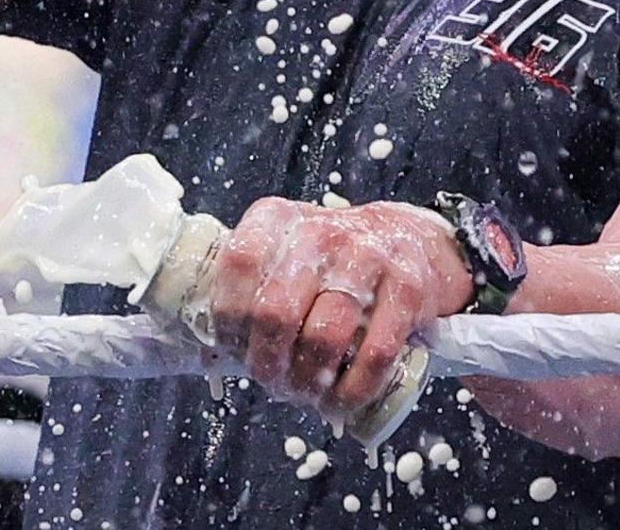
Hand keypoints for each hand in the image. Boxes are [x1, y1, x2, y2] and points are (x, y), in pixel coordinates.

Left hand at [207, 198, 472, 423]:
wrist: (412, 240)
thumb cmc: (333, 261)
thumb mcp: (288, 253)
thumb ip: (251, 289)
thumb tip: (207, 353)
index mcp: (279, 219)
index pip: (238, 265)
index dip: (228, 319)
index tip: (235, 350)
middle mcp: (321, 231)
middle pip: (275, 312)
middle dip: (268, 364)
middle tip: (275, 384)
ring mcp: (368, 257)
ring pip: (323, 337)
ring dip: (309, 382)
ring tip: (307, 394)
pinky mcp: (408, 288)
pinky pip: (375, 353)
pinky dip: (353, 390)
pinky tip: (342, 401)